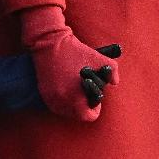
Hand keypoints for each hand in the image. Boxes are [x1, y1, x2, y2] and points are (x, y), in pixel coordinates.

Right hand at [20, 6, 118, 121]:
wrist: (50, 43)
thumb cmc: (76, 52)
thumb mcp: (101, 59)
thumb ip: (113, 72)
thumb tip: (114, 83)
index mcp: (75, 98)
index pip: (89, 116)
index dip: (95, 108)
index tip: (95, 98)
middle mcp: (61, 102)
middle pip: (77, 115)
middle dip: (84, 106)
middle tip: (86, 93)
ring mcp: (50, 99)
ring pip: (66, 111)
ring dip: (73, 103)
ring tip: (76, 89)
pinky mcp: (43, 93)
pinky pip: (55, 104)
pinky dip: (62, 99)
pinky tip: (66, 87)